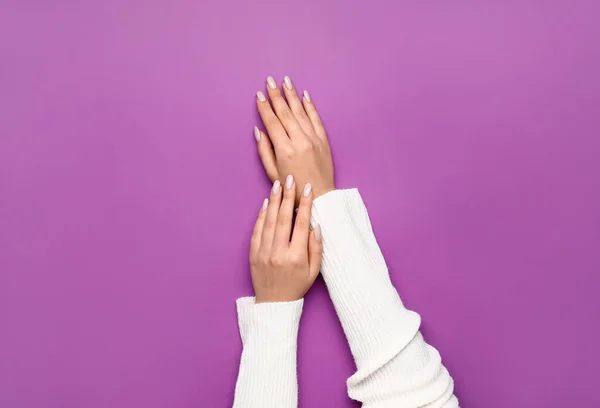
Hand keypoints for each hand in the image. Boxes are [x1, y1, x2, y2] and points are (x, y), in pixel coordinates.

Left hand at [250, 174, 322, 302]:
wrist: (273, 303)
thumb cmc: (296, 286)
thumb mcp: (314, 272)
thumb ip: (316, 248)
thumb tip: (315, 226)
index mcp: (296, 257)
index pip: (301, 224)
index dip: (305, 204)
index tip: (308, 189)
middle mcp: (279, 252)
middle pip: (283, 218)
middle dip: (287, 196)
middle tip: (290, 179)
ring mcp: (264, 252)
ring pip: (269, 221)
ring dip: (274, 201)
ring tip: (278, 185)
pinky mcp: (253, 253)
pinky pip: (257, 230)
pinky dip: (261, 215)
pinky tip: (266, 203)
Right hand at [254, 76, 334, 200]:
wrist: (319, 195)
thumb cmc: (293, 187)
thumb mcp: (273, 173)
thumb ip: (264, 150)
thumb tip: (259, 130)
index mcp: (285, 150)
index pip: (272, 122)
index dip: (264, 108)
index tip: (259, 95)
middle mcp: (300, 141)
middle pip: (286, 113)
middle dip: (276, 95)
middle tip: (269, 81)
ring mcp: (313, 139)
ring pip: (301, 112)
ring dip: (292, 95)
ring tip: (285, 81)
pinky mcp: (323, 140)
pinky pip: (316, 119)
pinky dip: (310, 106)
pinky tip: (304, 95)